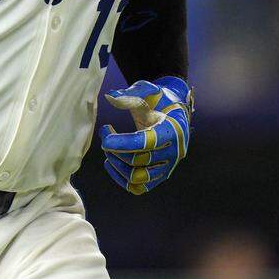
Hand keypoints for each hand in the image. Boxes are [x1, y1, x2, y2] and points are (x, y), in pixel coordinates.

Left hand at [98, 76, 192, 194]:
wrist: (174, 112)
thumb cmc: (159, 100)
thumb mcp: (148, 91)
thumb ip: (131, 93)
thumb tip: (111, 97)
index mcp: (171, 131)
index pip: (145, 143)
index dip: (121, 142)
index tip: (105, 132)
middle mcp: (173, 153)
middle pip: (139, 162)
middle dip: (116, 150)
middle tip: (105, 135)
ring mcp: (167, 167)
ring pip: (138, 179)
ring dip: (117, 166)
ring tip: (108, 150)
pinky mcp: (160, 176)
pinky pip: (139, 188)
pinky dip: (122, 179)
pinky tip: (111, 162)